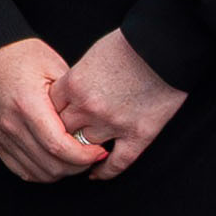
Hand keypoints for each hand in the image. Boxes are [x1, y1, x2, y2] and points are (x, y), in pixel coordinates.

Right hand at [0, 39, 111, 183]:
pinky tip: (55, 161)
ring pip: (38, 173)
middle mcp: (11, 125)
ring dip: (61, 171)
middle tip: (92, 156)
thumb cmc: (20, 54)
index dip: (84, 156)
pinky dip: (42, 172)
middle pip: (50, 165)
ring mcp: (0, 136)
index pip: (59, 147)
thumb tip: (91, 123)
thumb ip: (72, 97)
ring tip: (75, 158)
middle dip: (78, 166)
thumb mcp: (53, 66)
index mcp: (27, 104)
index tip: (99, 152)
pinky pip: (21, 170)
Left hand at [56, 31, 188, 175]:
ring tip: (77, 157)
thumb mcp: (94, 55)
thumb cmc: (132, 42)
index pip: (48, 110)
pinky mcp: (139, 134)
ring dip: (80, 153)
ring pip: (83, 149)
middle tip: (59, 142)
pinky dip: (105, 171)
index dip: (48, 116)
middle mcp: (89, 107)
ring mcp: (114, 123)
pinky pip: (117, 162)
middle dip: (60, 135)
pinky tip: (97, 173)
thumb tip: (69, 96)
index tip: (51, 120)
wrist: (167, 44)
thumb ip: (78, 78)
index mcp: (74, 84)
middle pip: (61, 132)